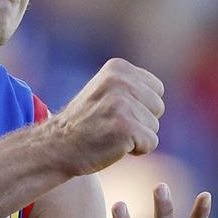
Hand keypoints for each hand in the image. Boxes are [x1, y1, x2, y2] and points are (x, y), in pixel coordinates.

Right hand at [49, 58, 164, 176]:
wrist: (58, 146)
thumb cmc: (85, 122)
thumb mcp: (105, 90)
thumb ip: (131, 85)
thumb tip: (159, 90)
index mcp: (118, 67)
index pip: (156, 89)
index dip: (140, 106)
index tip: (114, 111)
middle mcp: (121, 81)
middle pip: (158, 107)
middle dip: (141, 121)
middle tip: (111, 124)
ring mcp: (123, 103)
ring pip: (154, 126)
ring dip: (137, 136)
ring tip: (110, 133)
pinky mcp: (126, 127)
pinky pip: (151, 143)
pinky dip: (136, 150)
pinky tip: (113, 145)